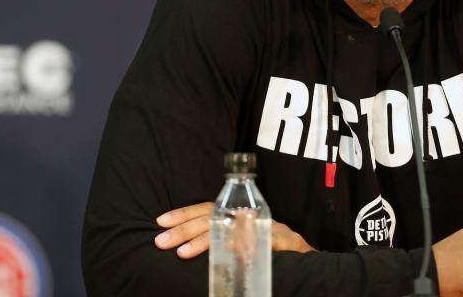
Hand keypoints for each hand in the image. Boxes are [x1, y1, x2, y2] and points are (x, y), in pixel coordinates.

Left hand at [154, 203, 314, 257]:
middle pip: (213, 217)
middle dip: (186, 230)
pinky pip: (262, 241)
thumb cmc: (264, 246)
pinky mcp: (283, 239)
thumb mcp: (237, 240)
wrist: (302, 253)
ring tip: (185, 252)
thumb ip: (217, 240)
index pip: (205, 209)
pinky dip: (247, 246)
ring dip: (207, 241)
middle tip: (164, 242)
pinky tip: (232, 253)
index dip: (183, 214)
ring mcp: (265, 225)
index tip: (160, 222)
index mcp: (235, 213)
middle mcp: (248, 214)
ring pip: (233, 228)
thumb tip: (181, 244)